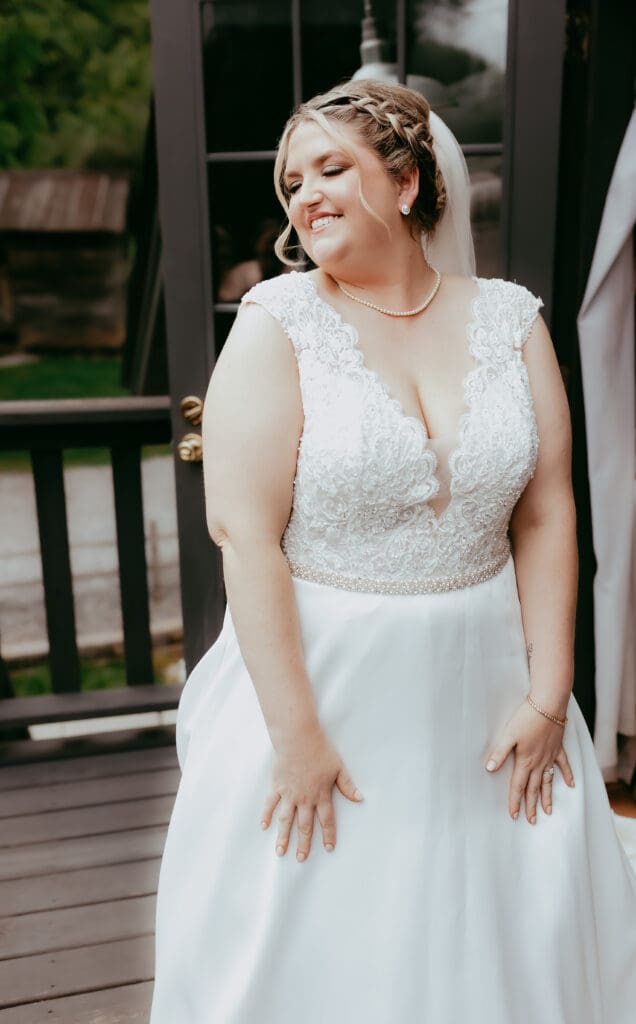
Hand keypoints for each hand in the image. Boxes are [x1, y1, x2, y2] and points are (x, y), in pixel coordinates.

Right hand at [260, 725, 362, 860]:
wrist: (298, 738)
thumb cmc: (320, 750)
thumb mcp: (338, 767)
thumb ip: (348, 785)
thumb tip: (360, 798)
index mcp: (321, 795)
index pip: (327, 820)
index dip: (328, 835)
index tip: (329, 848)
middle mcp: (304, 798)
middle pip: (304, 826)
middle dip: (304, 844)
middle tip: (301, 859)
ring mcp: (289, 794)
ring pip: (286, 820)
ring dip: (283, 837)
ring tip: (280, 852)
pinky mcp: (277, 786)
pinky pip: (270, 804)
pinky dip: (266, 815)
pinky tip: (264, 827)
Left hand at [485, 699, 574, 822]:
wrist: (548, 704)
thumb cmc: (526, 718)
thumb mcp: (508, 735)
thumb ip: (499, 752)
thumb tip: (489, 769)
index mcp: (525, 761)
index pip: (518, 786)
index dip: (515, 801)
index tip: (514, 816)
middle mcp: (538, 762)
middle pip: (534, 788)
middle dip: (531, 805)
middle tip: (532, 821)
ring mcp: (550, 756)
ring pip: (548, 781)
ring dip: (548, 796)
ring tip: (548, 811)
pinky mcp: (558, 747)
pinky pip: (564, 765)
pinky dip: (567, 775)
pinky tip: (570, 785)